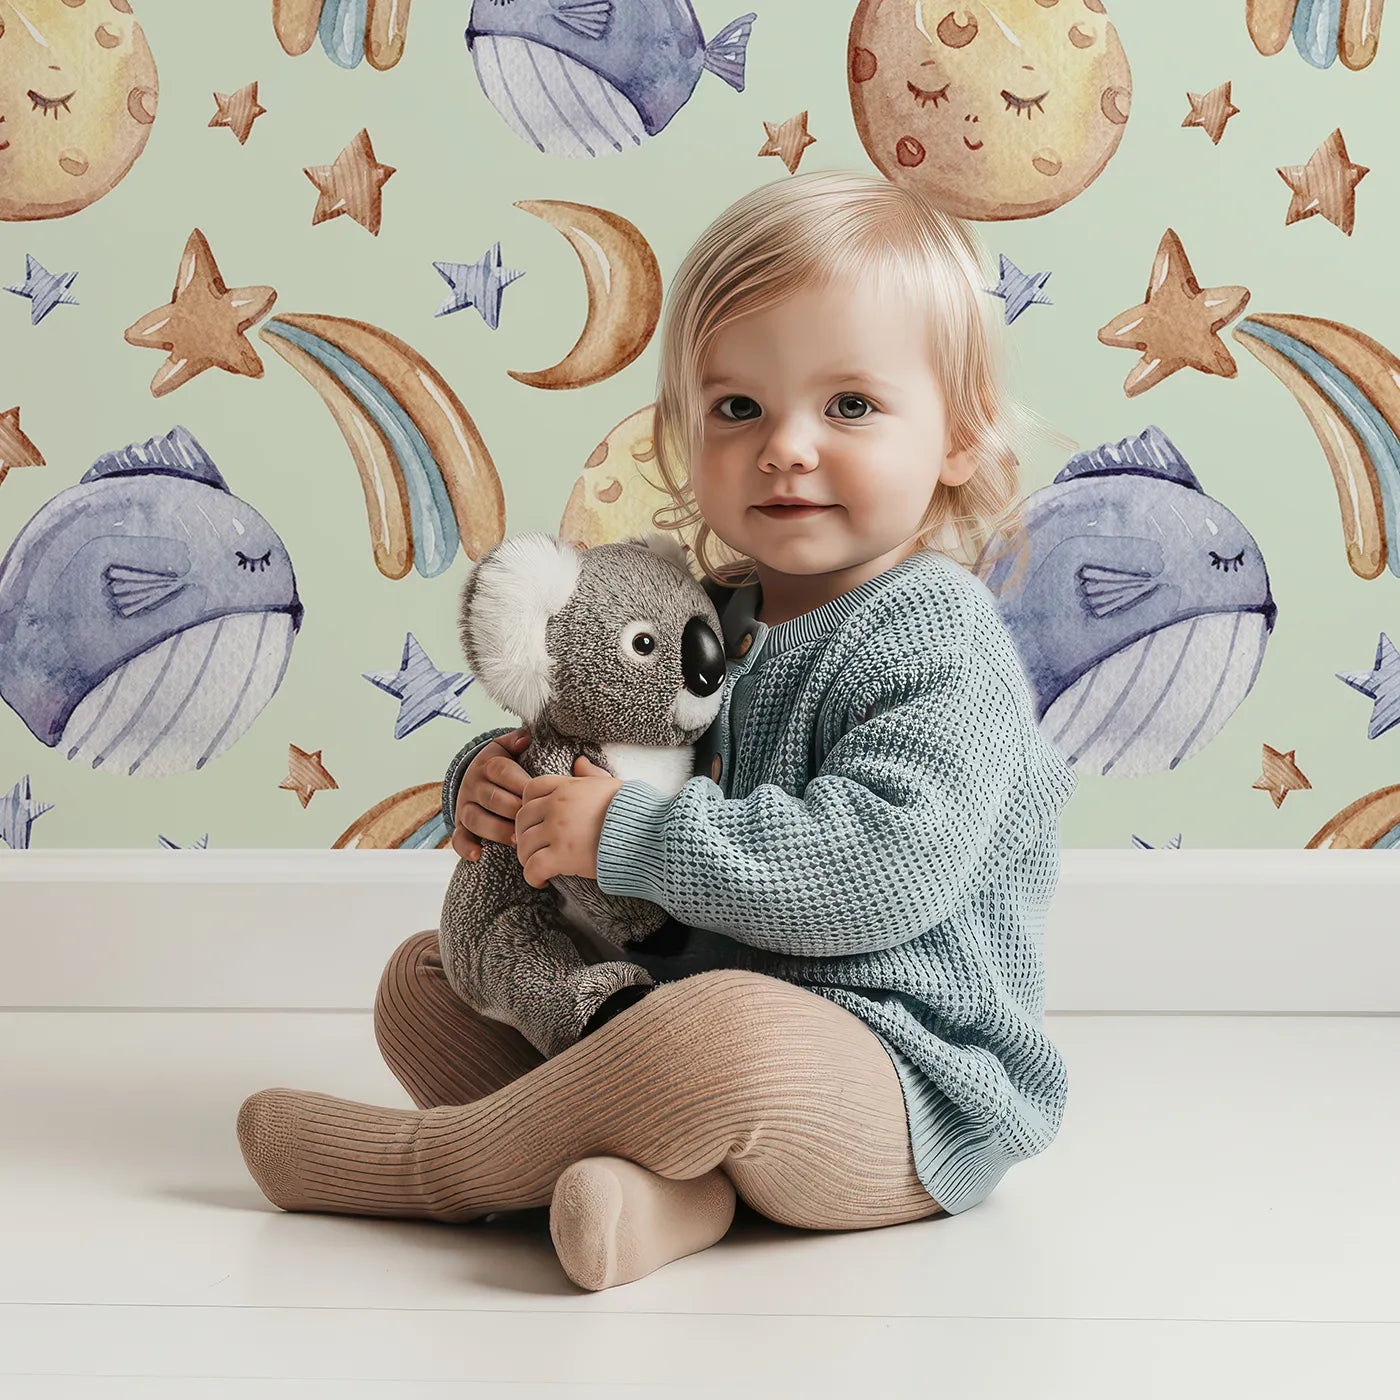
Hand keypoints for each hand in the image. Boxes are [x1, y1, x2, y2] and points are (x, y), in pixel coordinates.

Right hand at [451, 727, 530, 861]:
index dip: (521, 783)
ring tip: (515, 839)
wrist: (478, 777)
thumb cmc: (505, 766)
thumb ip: (517, 741)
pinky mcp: (461, 825)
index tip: (539, 794)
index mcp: (488, 764)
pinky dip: (465, 847)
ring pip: (476, 819)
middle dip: (513, 810)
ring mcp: (466, 806)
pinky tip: (478, 855)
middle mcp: (474, 785)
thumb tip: (525, 737)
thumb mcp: (508, 748)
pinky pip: (458, 837)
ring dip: (495, 830)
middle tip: (533, 820)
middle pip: (491, 798)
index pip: (503, 771)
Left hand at [514, 755, 623, 887]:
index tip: (536, 819)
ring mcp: (557, 830)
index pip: (531, 789)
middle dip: (525, 833)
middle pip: (523, 818)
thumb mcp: (610, 784)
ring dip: (526, 857)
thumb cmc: (634, 810)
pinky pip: (533, 867)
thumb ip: (590, 774)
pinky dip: (533, 877)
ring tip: (537, 866)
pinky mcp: (562, 856)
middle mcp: (557, 805)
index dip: (528, 804)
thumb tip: (580, 762)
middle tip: (534, 846)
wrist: (647, 833)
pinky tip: (542, 881)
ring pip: (524, 844)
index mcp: (568, 786)